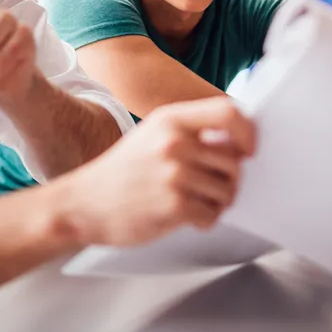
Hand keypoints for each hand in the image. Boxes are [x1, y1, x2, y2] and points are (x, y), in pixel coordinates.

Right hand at [60, 97, 255, 246]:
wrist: (83, 204)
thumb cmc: (122, 172)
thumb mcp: (152, 136)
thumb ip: (190, 133)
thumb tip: (236, 142)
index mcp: (170, 119)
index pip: (228, 112)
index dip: (247, 131)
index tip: (248, 149)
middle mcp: (174, 143)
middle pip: (233, 158)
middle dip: (230, 179)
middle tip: (214, 188)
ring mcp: (174, 174)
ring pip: (227, 189)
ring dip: (218, 201)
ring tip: (198, 203)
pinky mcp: (174, 205)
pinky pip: (213, 214)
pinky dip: (206, 219)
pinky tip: (189, 217)